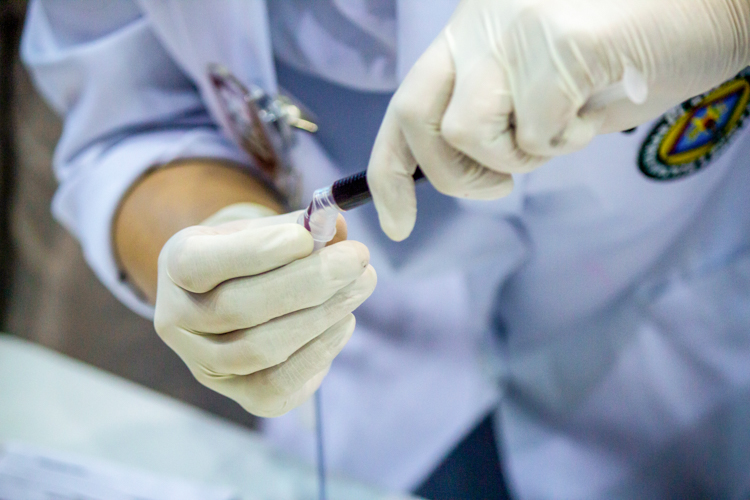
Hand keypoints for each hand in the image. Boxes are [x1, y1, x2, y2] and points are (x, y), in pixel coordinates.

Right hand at [154, 204, 375, 416]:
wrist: (235, 299)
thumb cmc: (252, 255)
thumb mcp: (264, 229)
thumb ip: (298, 227)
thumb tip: (338, 230)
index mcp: (175, 265)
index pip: (199, 263)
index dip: (255, 253)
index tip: (308, 236)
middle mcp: (177, 320)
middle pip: (238, 308)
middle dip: (308, 282)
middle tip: (356, 258)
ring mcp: (204, 365)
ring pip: (261, 349)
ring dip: (321, 316)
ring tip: (361, 284)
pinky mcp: (240, 396)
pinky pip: (280, 384)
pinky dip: (319, 352)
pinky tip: (344, 321)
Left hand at [368, 0, 749, 240]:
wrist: (711, 7)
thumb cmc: (630, 50)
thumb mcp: (541, 81)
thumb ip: (496, 114)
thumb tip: (458, 168)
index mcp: (470, 31)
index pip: (404, 105)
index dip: (389, 171)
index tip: (395, 223)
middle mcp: (479, 21)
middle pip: (416, 122)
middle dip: (456, 176)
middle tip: (504, 180)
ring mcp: (513, 28)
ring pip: (471, 137)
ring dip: (523, 156)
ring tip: (569, 123)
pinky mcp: (556, 44)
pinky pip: (537, 136)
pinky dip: (570, 141)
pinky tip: (598, 107)